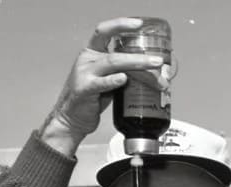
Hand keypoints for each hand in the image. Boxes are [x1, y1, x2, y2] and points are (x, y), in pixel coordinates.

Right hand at [41, 18, 172, 151]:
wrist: (72, 118)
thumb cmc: (93, 99)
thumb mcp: (110, 81)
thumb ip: (127, 73)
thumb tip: (156, 73)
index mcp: (93, 53)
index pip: (106, 32)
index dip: (121, 25)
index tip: (139, 24)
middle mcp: (88, 60)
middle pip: (116, 51)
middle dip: (139, 55)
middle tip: (158, 60)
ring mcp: (84, 73)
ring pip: (112, 63)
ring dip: (136, 65)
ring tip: (153, 69)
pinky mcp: (84, 89)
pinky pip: (100, 83)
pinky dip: (113, 80)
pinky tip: (123, 79)